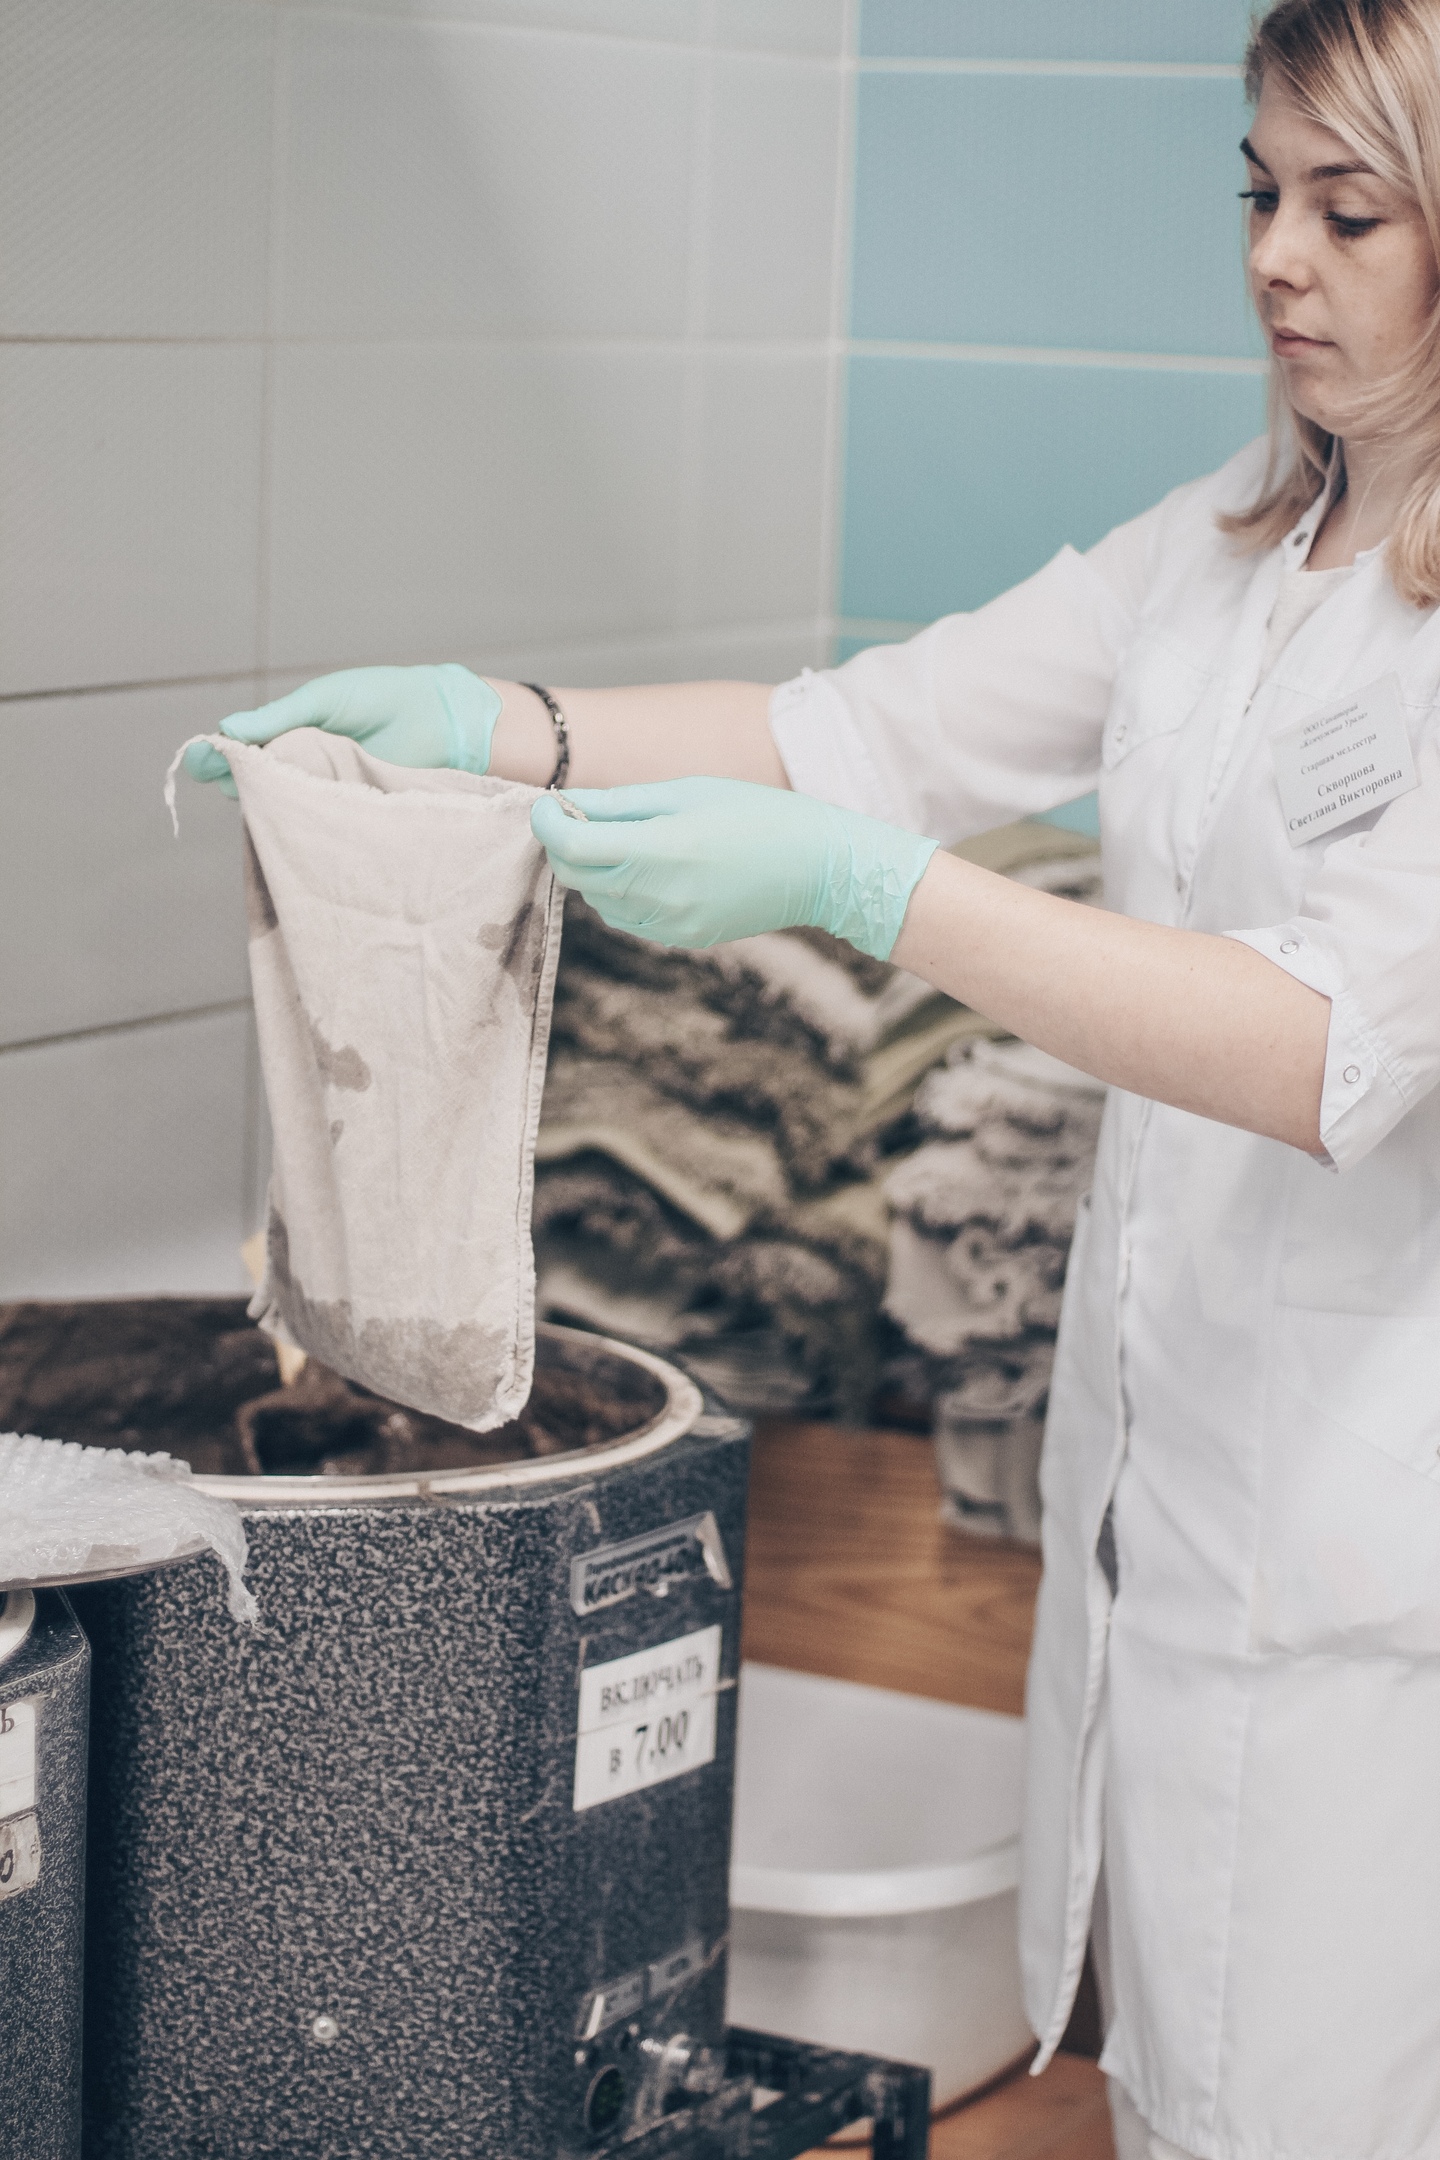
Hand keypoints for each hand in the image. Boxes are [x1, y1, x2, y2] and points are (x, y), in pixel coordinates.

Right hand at [183, 665, 502, 795]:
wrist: (439, 718)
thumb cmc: (380, 699)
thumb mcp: (323, 700)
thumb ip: (278, 716)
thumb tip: (228, 729)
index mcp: (290, 736)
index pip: (243, 752)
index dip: (217, 759)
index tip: (197, 763)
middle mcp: (303, 769)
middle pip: (256, 785)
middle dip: (236, 784)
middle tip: (224, 781)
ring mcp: (325, 794)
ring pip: (284, 808)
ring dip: (269, 804)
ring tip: (256, 797)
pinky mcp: (351, 816)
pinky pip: (319, 825)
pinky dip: (304, 822)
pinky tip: (292, 819)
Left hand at [530, 776, 936, 960]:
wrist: (817, 868)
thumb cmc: (757, 815)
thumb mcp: (686, 791)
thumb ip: (619, 802)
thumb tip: (566, 804)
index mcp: (657, 851)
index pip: (570, 846)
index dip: (547, 822)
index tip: (548, 804)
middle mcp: (656, 897)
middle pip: (574, 876)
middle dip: (566, 845)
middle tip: (585, 815)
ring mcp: (667, 925)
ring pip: (597, 899)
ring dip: (596, 869)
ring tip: (631, 838)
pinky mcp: (681, 940)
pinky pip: (627, 917)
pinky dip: (623, 891)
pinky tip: (655, 867)